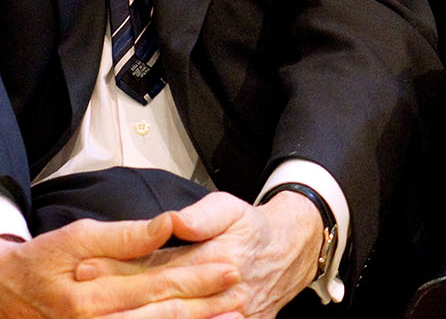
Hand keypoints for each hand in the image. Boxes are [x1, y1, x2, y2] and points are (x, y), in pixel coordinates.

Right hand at [0, 213, 237, 317]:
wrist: (5, 295)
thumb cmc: (42, 263)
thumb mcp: (76, 238)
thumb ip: (124, 235)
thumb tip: (167, 225)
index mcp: (92, 295)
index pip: (158, 284)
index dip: (198, 277)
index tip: (231, 266)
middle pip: (162, 314)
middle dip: (205, 304)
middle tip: (241, 292)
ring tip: (231, 317)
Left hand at [77, 192, 321, 318]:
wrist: (292, 249)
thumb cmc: (253, 228)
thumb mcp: (231, 208)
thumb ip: (203, 216)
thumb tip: (174, 222)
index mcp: (218, 258)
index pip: (159, 267)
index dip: (121, 269)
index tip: (85, 267)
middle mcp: (223, 292)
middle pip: (162, 303)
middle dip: (118, 304)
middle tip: (80, 303)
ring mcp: (232, 315)